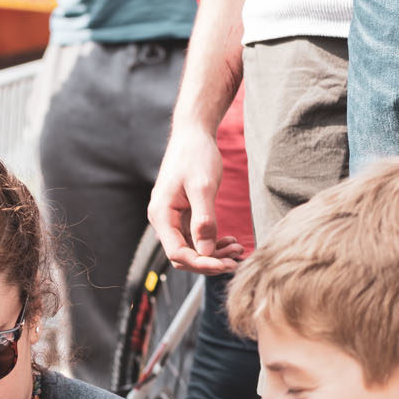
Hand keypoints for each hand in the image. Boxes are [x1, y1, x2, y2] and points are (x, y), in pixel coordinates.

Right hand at [148, 126, 244, 274]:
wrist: (193, 134)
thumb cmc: (196, 155)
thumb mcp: (203, 186)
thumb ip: (203, 220)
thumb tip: (206, 252)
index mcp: (161, 215)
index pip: (177, 254)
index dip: (202, 263)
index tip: (226, 263)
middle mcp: (163, 220)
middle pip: (183, 256)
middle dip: (209, 261)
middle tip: (236, 259)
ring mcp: (172, 219)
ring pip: (191, 249)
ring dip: (214, 254)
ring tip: (237, 249)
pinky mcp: (183, 215)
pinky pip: (196, 238)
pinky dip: (213, 243)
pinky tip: (230, 241)